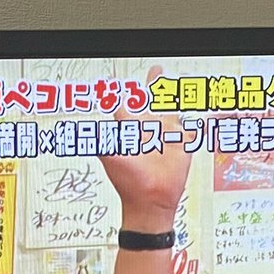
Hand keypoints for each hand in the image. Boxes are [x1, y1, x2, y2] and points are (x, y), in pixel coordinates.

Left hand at [97, 66, 192, 231]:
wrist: (151, 202)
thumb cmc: (130, 182)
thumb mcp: (111, 157)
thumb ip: (99, 141)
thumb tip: (74, 132)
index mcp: (130, 130)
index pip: (126, 107)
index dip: (124, 98)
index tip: (121, 91)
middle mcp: (147, 131)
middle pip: (151, 102)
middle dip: (153, 86)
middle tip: (156, 71)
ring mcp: (165, 137)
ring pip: (170, 111)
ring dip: (173, 98)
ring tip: (176, 86)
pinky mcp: (182, 146)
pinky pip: (191, 131)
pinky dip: (197, 125)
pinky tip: (200, 118)